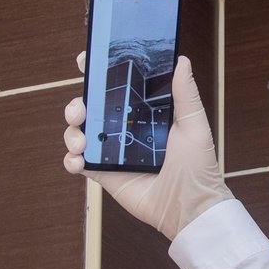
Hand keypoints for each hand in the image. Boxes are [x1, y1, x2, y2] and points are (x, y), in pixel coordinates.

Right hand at [62, 53, 229, 239]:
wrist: (189, 208)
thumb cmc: (197, 167)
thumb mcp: (193, 126)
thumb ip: (185, 94)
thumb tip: (181, 60)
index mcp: (143, 113)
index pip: (115, 87)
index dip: (97, 73)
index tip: (85, 61)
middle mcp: (124, 129)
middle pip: (90, 108)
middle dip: (76, 104)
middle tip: (80, 109)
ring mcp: (111, 152)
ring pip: (79, 133)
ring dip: (72, 132)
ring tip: (81, 141)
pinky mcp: (103, 174)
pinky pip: (77, 163)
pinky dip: (70, 159)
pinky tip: (77, 159)